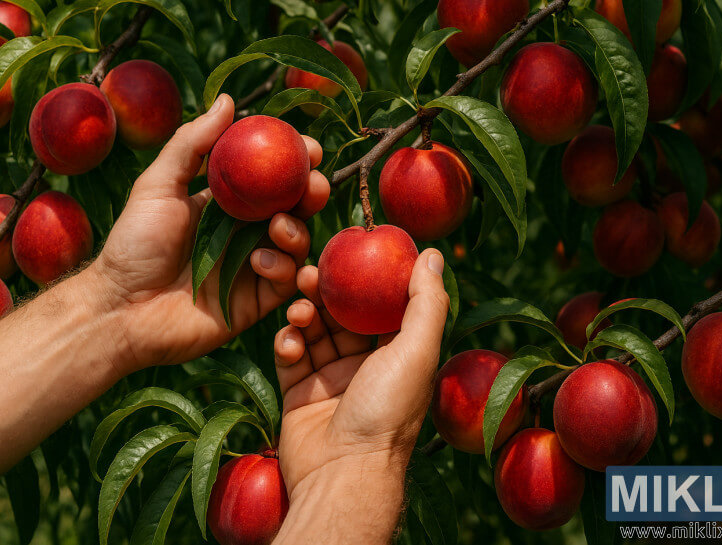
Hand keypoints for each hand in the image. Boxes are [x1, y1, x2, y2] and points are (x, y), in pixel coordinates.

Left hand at [88, 95, 329, 372]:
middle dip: (311, 192)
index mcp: (225, 202)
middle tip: (314, 184)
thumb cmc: (134, 244)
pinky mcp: (256, 302)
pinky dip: (281, 267)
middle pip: (293, 206)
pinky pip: (285, 281)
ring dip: (297, 229)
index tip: (310, 148)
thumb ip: (193, 144)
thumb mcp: (158, 185)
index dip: (294, 160)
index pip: (269, 175)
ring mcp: (253, 267)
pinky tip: (257, 263)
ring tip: (279, 225)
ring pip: (297, 242)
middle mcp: (244, 231)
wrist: (121, 309)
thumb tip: (228, 100)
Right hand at [271, 249, 448, 543]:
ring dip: (304, 314)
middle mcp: (365, 364)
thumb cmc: (387, 411)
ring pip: (313, 330)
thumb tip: (434, 254)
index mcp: (398, 354)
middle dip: (326, 291)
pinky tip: (290, 342)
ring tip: (299, 309)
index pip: (382, 305)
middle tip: (310, 272)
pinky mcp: (299, 392)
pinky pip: (290, 356)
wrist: (343, 473)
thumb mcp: (416, 351)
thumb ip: (426, 302)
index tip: (350, 249)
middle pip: (342, 314)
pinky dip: (287, 343)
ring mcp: (330, 378)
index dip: (368, 277)